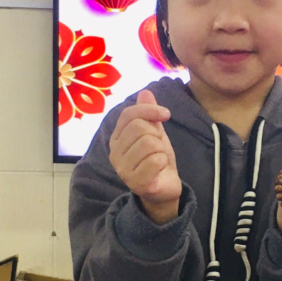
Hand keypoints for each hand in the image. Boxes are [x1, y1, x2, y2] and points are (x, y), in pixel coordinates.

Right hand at [109, 89, 181, 215]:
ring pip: (149, 144)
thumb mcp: (155, 133)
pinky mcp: (136, 183)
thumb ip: (149, 114)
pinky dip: (163, 162)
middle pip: (139, 128)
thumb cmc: (157, 159)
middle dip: (156, 134)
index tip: (166, 114)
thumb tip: (146, 92)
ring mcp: (123, 169)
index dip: (150, 110)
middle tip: (159, 147)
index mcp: (116, 138)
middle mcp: (115, 153)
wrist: (164, 188)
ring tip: (158, 159)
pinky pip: (156, 160)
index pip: (129, 114)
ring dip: (161, 150)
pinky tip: (160, 169)